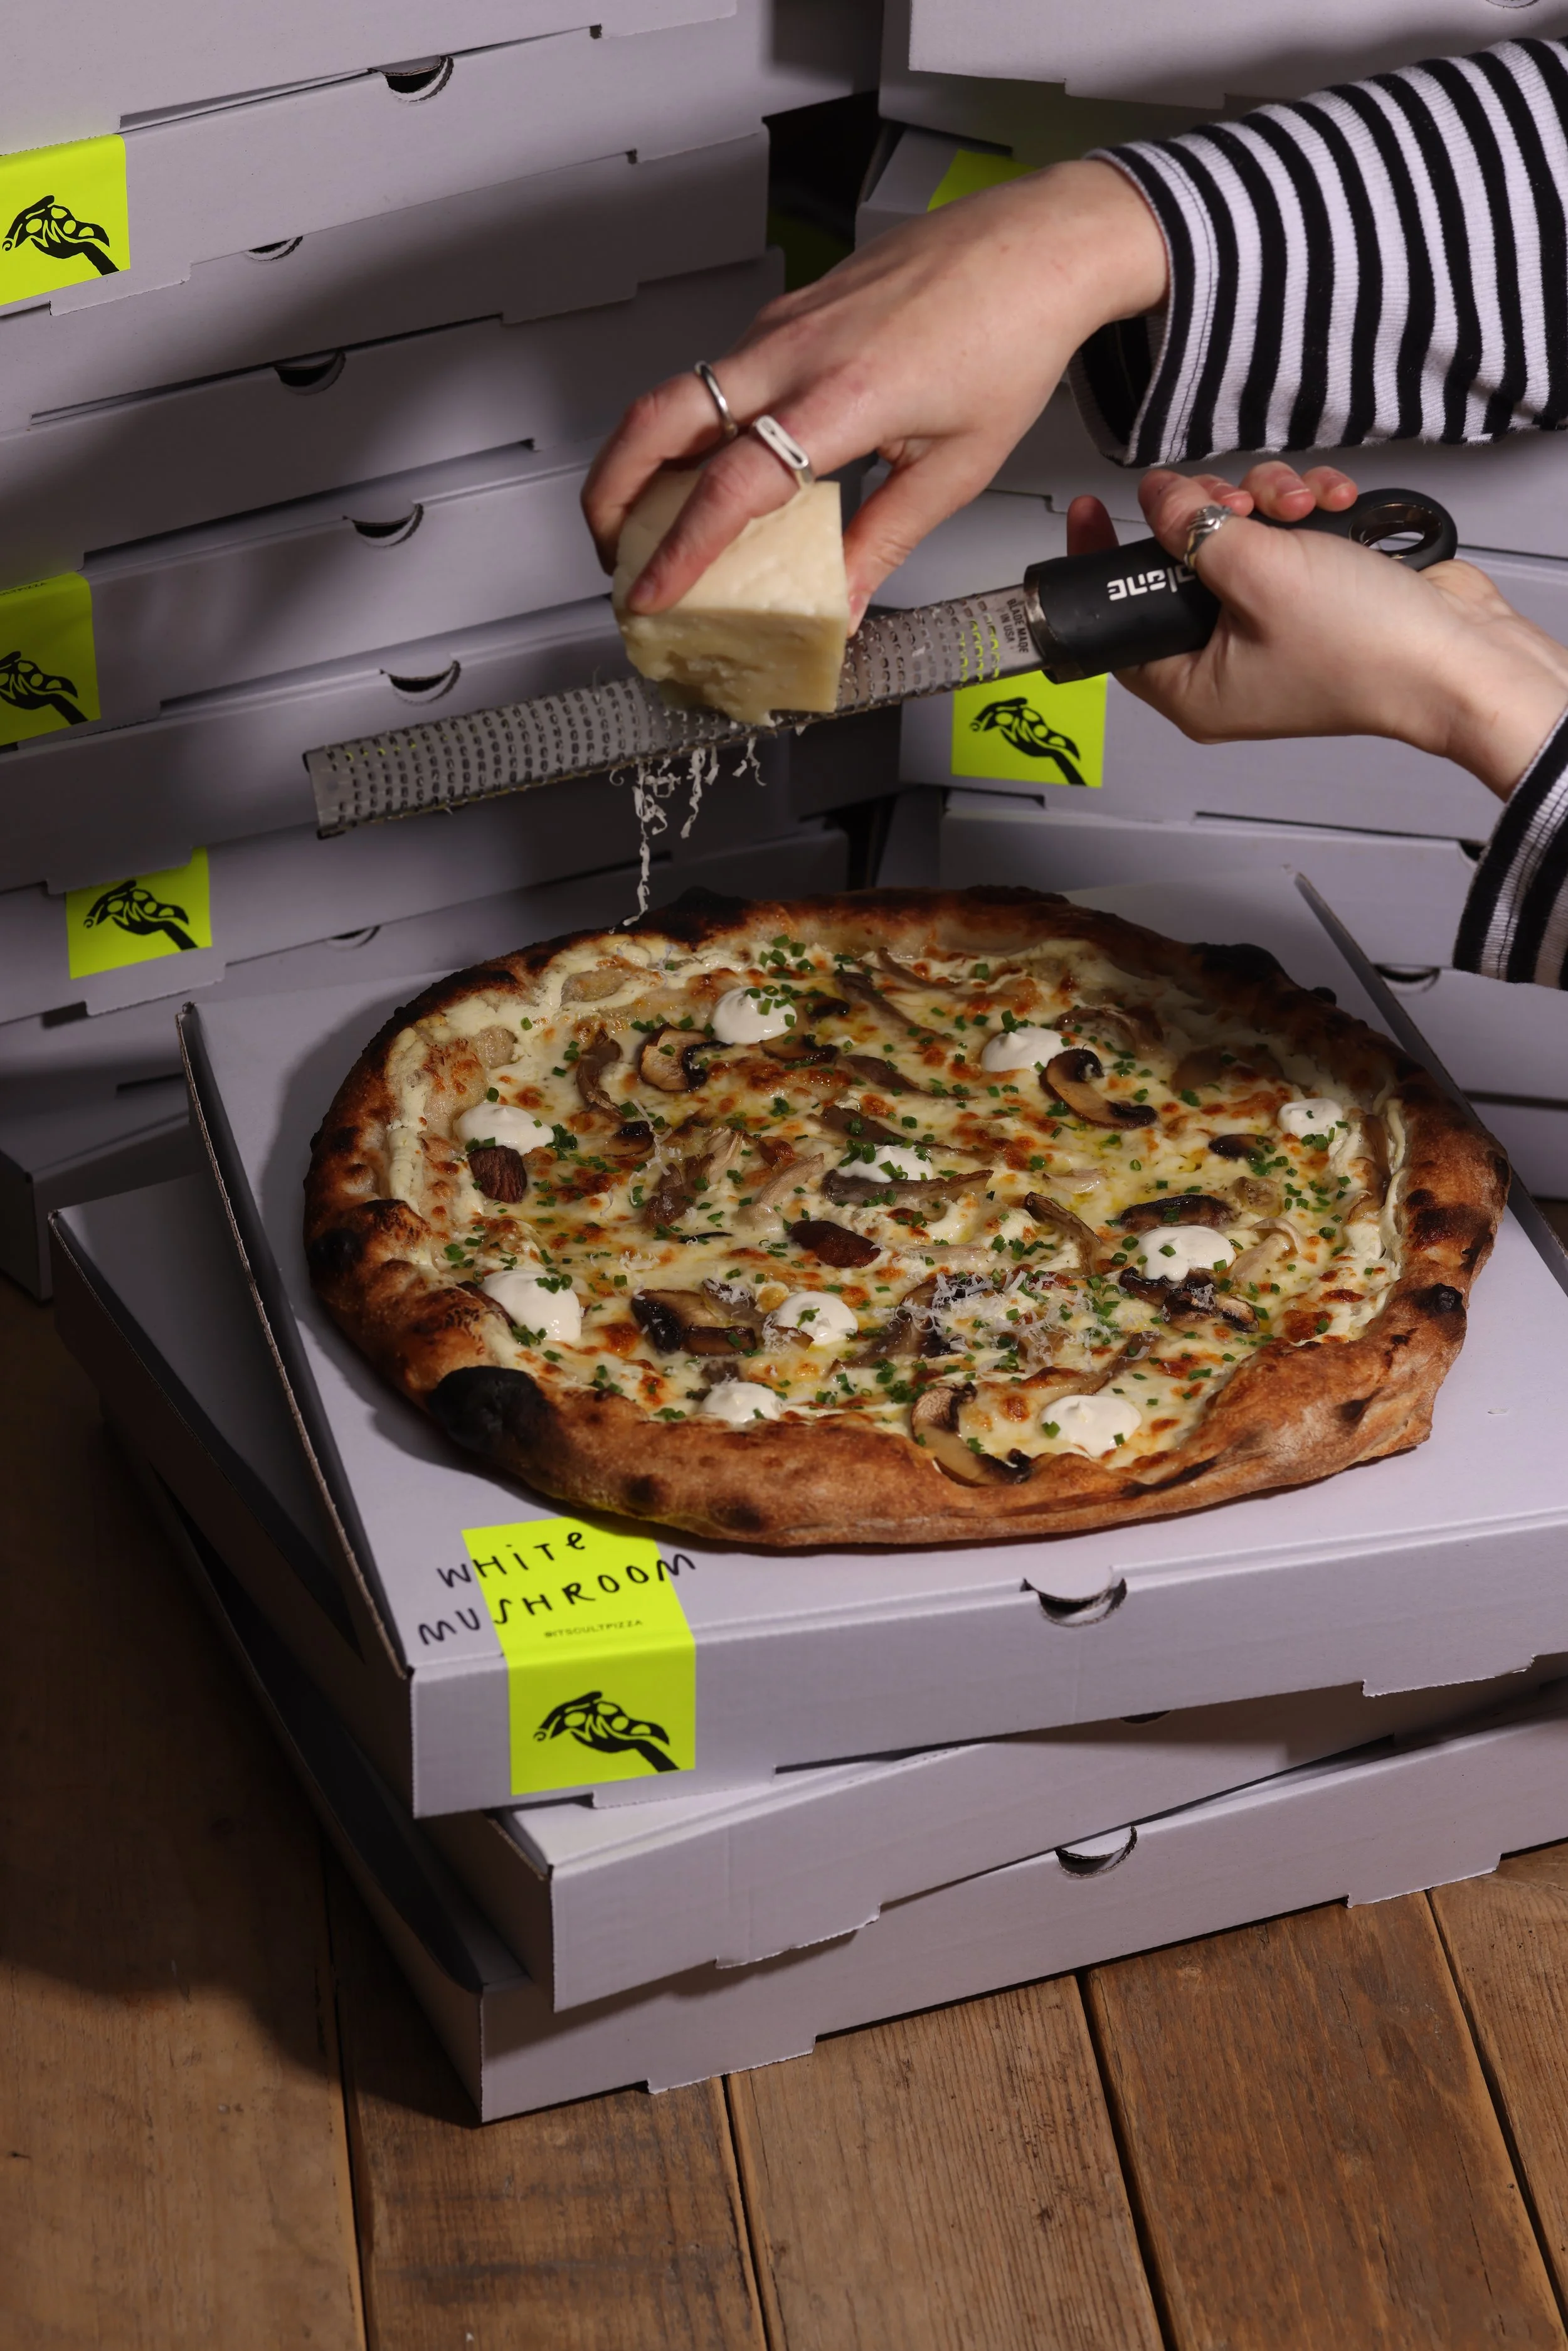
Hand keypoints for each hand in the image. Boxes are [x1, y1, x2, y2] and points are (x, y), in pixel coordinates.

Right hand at [583, 159, 1166, 627]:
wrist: (1037, 246)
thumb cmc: (1010, 336)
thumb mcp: (955, 468)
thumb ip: (886, 541)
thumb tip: (844, 605)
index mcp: (840, 398)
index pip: (728, 487)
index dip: (677, 551)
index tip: (647, 594)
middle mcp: (795, 352)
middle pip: (657, 421)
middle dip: (612, 495)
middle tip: (609, 552)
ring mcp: (783, 324)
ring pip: (676, 394)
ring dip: (642, 461)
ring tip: (645, 522)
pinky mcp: (788, 312)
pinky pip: (717, 376)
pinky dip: (690, 428)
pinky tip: (708, 466)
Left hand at [1070, 462, 1567, 799]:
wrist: (1458, 656)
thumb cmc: (1364, 648)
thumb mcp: (1258, 574)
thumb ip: (1195, 529)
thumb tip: (1159, 498)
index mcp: (1191, 687)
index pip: (1118, 621)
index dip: (1103, 560)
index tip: (1091, 509)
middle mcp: (1226, 664)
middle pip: (1180, 566)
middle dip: (1211, 513)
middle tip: (1238, 503)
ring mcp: (1273, 630)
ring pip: (1238, 538)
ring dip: (1267, 501)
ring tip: (1299, 507)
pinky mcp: (1315, 599)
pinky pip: (1286, 538)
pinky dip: (1306, 510)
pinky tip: (1333, 505)